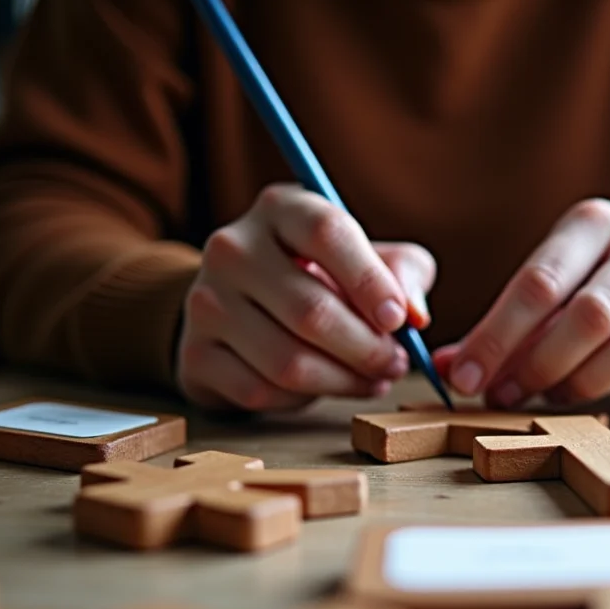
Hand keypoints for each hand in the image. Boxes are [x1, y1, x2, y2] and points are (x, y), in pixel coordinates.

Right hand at [176, 183, 434, 410]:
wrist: (242, 306)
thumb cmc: (323, 277)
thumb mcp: (371, 259)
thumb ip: (404, 273)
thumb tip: (415, 315)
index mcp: (280, 208)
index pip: (327, 232)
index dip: (370, 280)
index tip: (399, 320)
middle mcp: (232, 247)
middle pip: (310, 310)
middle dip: (367, 348)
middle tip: (396, 363)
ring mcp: (205, 301)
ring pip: (288, 361)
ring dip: (344, 381)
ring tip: (373, 378)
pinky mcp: (194, 353)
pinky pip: (260, 391)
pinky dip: (305, 399)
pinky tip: (327, 386)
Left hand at [437, 198, 609, 406]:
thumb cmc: (597, 290)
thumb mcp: (549, 290)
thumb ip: (498, 327)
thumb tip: (444, 368)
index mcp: (594, 224)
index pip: (538, 283)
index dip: (496, 337)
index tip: (466, 380)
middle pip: (587, 316)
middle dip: (537, 365)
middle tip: (505, 395)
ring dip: (583, 382)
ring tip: (554, 394)